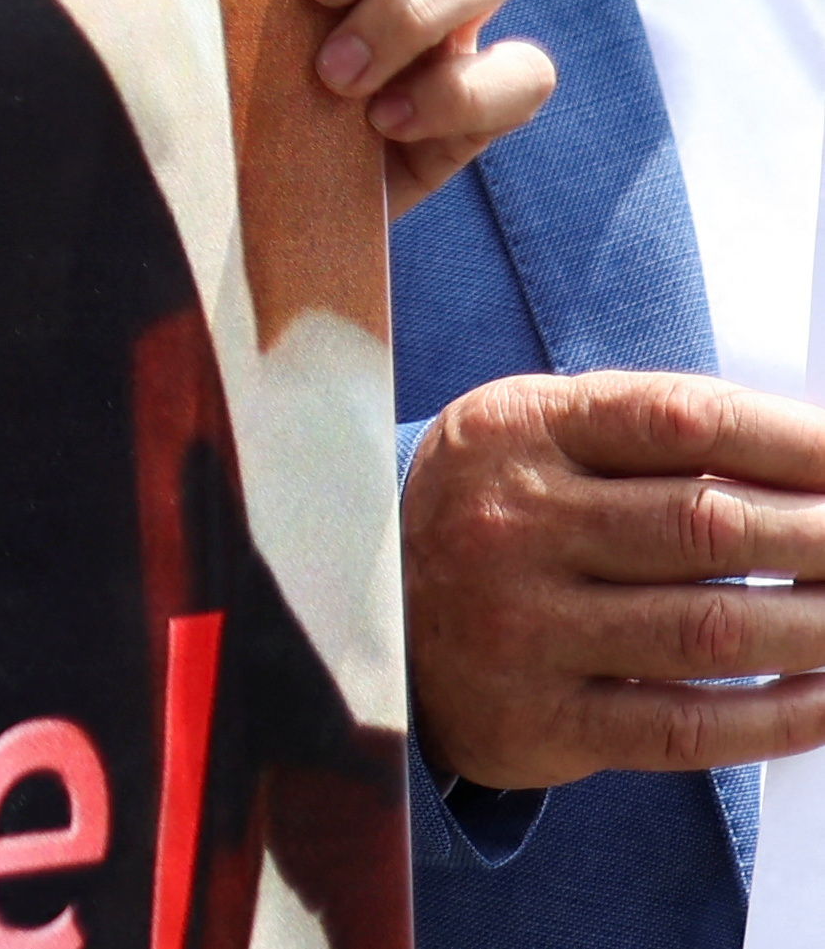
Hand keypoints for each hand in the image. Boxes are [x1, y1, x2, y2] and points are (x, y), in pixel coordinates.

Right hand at [407, 371, 824, 787]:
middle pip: (708, 526)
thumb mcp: (535, 440)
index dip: (793, 440)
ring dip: (820, 626)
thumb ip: (651, 438)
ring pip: (713, 630)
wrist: (367, 617)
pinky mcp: (540, 718)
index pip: (681, 419)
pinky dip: (781, 718)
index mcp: (516, 432)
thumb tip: (814, 463)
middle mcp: (509, 524)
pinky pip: (688, 726)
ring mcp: (520, 627)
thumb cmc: (493, 516)